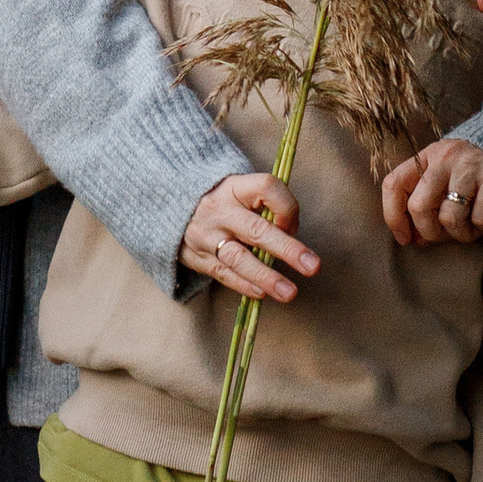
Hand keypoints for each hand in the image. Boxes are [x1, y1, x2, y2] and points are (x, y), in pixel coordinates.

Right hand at [179, 174, 319, 304]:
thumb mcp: (240, 191)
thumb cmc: (222, 201)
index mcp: (233, 187)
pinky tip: (263, 294)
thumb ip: (266, 206)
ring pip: (238, 258)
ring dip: (266, 276)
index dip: (287, 206)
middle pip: (256, 230)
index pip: (266, 188)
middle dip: (287, 249)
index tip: (293, 225)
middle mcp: (218, 211)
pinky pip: (223, 274)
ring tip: (289, 292)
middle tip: (312, 266)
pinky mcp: (197, 257)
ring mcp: (206, 236)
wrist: (169, 206)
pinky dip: (244, 285)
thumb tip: (291, 232)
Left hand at [381, 137, 482, 248]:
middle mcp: (446, 157)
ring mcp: (471, 167)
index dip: (393, 217)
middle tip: (449, 234)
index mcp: (429, 155)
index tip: (405, 238)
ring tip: (476, 225)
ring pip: (450, 218)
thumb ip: (429, 194)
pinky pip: (481, 219)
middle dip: (431, 232)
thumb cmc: (480, 165)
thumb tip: (412, 237)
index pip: (394, 184)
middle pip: (419, 208)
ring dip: (463, 233)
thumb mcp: (449, 168)